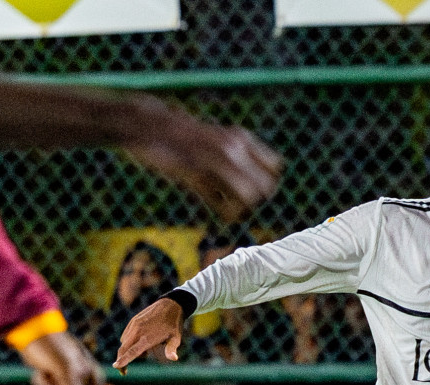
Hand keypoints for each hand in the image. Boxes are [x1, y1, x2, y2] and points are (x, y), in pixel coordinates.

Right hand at [115, 297, 185, 369]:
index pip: (132, 352)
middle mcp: (137, 331)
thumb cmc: (174, 324)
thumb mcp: (176, 338)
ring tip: (145, 353)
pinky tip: (141, 343)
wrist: (170, 305)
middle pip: (123, 348)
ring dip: (128, 351)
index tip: (116, 367)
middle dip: (121, 360)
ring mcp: (134, 325)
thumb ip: (171, 349)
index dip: (123, 360)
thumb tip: (174, 358)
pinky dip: (129, 342)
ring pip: (124, 342)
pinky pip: (126, 335)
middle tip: (124, 372)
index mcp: (147, 338)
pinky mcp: (133, 321)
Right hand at [124, 106, 281, 223]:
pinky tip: (221, 212)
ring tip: (231, 209)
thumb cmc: (187, 136)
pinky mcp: (195, 176)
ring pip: (249, 198)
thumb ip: (242, 153)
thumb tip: (264, 181)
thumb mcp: (220, 137)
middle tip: (243, 202)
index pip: (276, 167)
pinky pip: (222, 206)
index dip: (269, 181)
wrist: (153, 126)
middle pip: (267, 186)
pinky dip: (226, 214)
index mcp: (241, 138)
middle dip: (258, 199)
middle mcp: (232, 148)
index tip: (256, 187)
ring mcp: (214, 162)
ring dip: (243, 209)